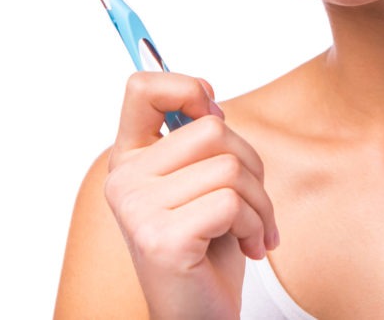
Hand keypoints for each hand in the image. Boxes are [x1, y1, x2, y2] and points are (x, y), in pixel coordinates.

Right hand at [104, 72, 278, 318]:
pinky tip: (248, 248)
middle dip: (250, 165)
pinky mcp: (162, 239)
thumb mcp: (203, 181)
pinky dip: (255, 226)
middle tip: (250, 203)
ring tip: (251, 231)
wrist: (201, 315)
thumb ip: (199, 140)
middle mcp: (124, 180)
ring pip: (229, 167)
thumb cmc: (209, 245)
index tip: (210, 108)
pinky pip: (232, 203)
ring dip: (259, 203)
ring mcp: (138, 211)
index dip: (186, 87)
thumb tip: (208, 97)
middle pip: (212, 129)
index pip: (142, 88)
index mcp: (130, 158)